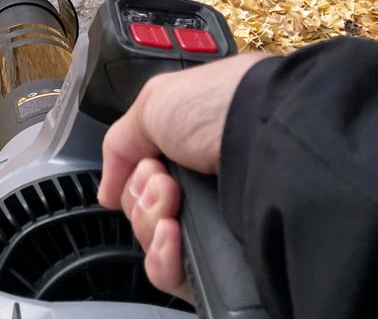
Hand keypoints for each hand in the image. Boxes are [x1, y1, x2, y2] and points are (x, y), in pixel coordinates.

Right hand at [98, 52, 270, 299]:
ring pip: (151, 241)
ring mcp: (214, 225)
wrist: (269, 141)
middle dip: (141, 196)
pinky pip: (169, 273)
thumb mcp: (154, 103)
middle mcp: (204, 188)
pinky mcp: (221, 261)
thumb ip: (120, 144)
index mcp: (191, 150)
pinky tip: (174, 234)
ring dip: (149, 221)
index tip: (144, 164)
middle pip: (142, 210)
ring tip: (173, 204)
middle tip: (163, 181)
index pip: (143, 177)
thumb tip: (108, 190)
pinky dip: (162, 255)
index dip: (133, 174)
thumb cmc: (219, 109)